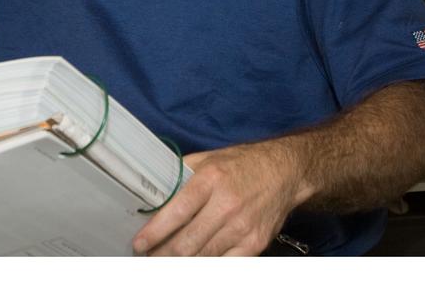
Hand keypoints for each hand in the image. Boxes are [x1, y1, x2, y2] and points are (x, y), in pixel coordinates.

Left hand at [133, 141, 305, 255]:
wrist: (285, 172)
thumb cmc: (243, 164)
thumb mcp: (209, 158)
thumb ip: (182, 174)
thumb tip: (153, 190)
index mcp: (211, 179)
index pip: (176, 212)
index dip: (155, 232)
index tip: (140, 243)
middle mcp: (227, 204)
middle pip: (187, 243)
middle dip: (162, 255)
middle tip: (149, 257)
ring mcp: (242, 227)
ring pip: (203, 257)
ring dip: (181, 263)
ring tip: (165, 261)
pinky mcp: (254, 243)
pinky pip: (224, 264)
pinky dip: (206, 265)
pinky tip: (194, 263)